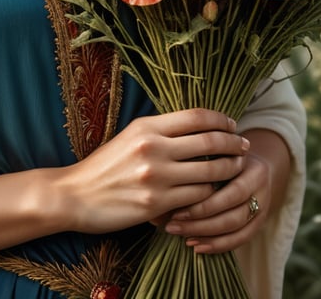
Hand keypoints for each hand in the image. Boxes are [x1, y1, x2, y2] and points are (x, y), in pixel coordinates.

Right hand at [56, 109, 249, 235]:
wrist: (76, 194)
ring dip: (227, 170)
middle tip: (244, 147)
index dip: (220, 119)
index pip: (196, 116)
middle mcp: (154, 147)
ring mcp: (156, 176)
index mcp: (147, 126)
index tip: (232, 124)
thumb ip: (160, 131)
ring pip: (209, 171)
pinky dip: (207, 194)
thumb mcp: (130, 137)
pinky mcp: (157, 204)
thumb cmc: (105, 165)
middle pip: (209, 141)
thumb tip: (196, 127)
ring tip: (235, 169)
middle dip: (233, 144)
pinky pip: (196, 197)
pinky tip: (211, 193)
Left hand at [162, 148, 272, 253]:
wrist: (249, 160)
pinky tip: (198, 246)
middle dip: (199, 220)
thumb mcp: (209, 152)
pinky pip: (241, 238)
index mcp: (247, 161)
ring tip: (182, 236)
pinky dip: (219, 245)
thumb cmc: (220, 153)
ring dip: (206, 234)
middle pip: (231, 208)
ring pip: (235, 225)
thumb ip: (191, 166)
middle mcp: (259, 183)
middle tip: (172, 225)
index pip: (226, 186)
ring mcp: (263, 203)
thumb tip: (160, 192)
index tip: (171, 204)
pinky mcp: (260, 221)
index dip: (200, 200)